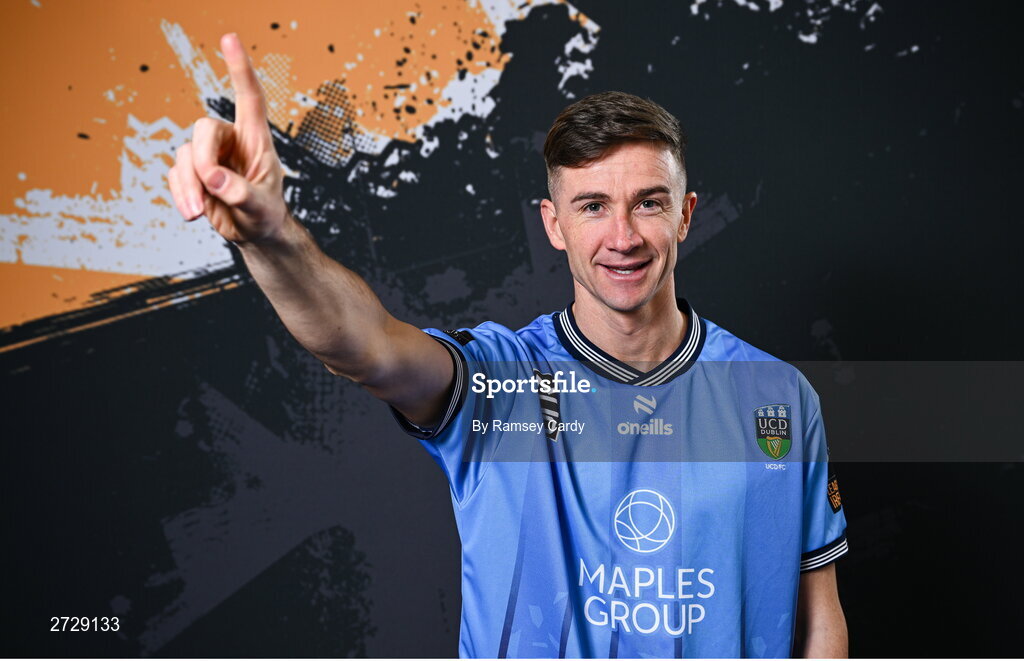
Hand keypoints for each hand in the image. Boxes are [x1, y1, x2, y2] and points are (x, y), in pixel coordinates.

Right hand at [167, 33, 288, 244]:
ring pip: (184, 154)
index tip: (229, 38)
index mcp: (255, 139)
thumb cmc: (266, 215)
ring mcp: (208, 156)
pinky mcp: (192, 173)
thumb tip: (213, 178)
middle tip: (210, 185)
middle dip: (202, 158)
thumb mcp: (262, 207)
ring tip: (198, 213)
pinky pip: (175, 174)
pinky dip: (181, 194)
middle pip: (204, 128)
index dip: (239, 68)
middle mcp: (230, 141)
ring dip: (189, 185)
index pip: (249, 97)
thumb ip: (241, 192)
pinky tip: (194, 213)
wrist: (254, 234)